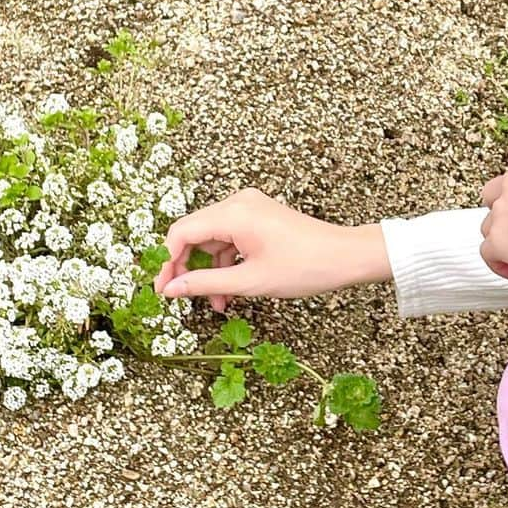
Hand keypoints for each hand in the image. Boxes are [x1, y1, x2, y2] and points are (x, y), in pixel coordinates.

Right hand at [153, 187, 356, 310]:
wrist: (345, 257)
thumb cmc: (305, 267)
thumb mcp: (250, 281)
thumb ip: (205, 283)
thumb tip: (171, 289)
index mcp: (234, 213)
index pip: (182, 232)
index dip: (167, 262)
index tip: (162, 290)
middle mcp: (238, 203)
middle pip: (194, 234)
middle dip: (187, 268)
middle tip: (180, 298)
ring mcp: (250, 208)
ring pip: (212, 240)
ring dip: (209, 271)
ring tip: (217, 304)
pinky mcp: (259, 218)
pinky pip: (230, 239)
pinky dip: (226, 264)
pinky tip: (229, 291)